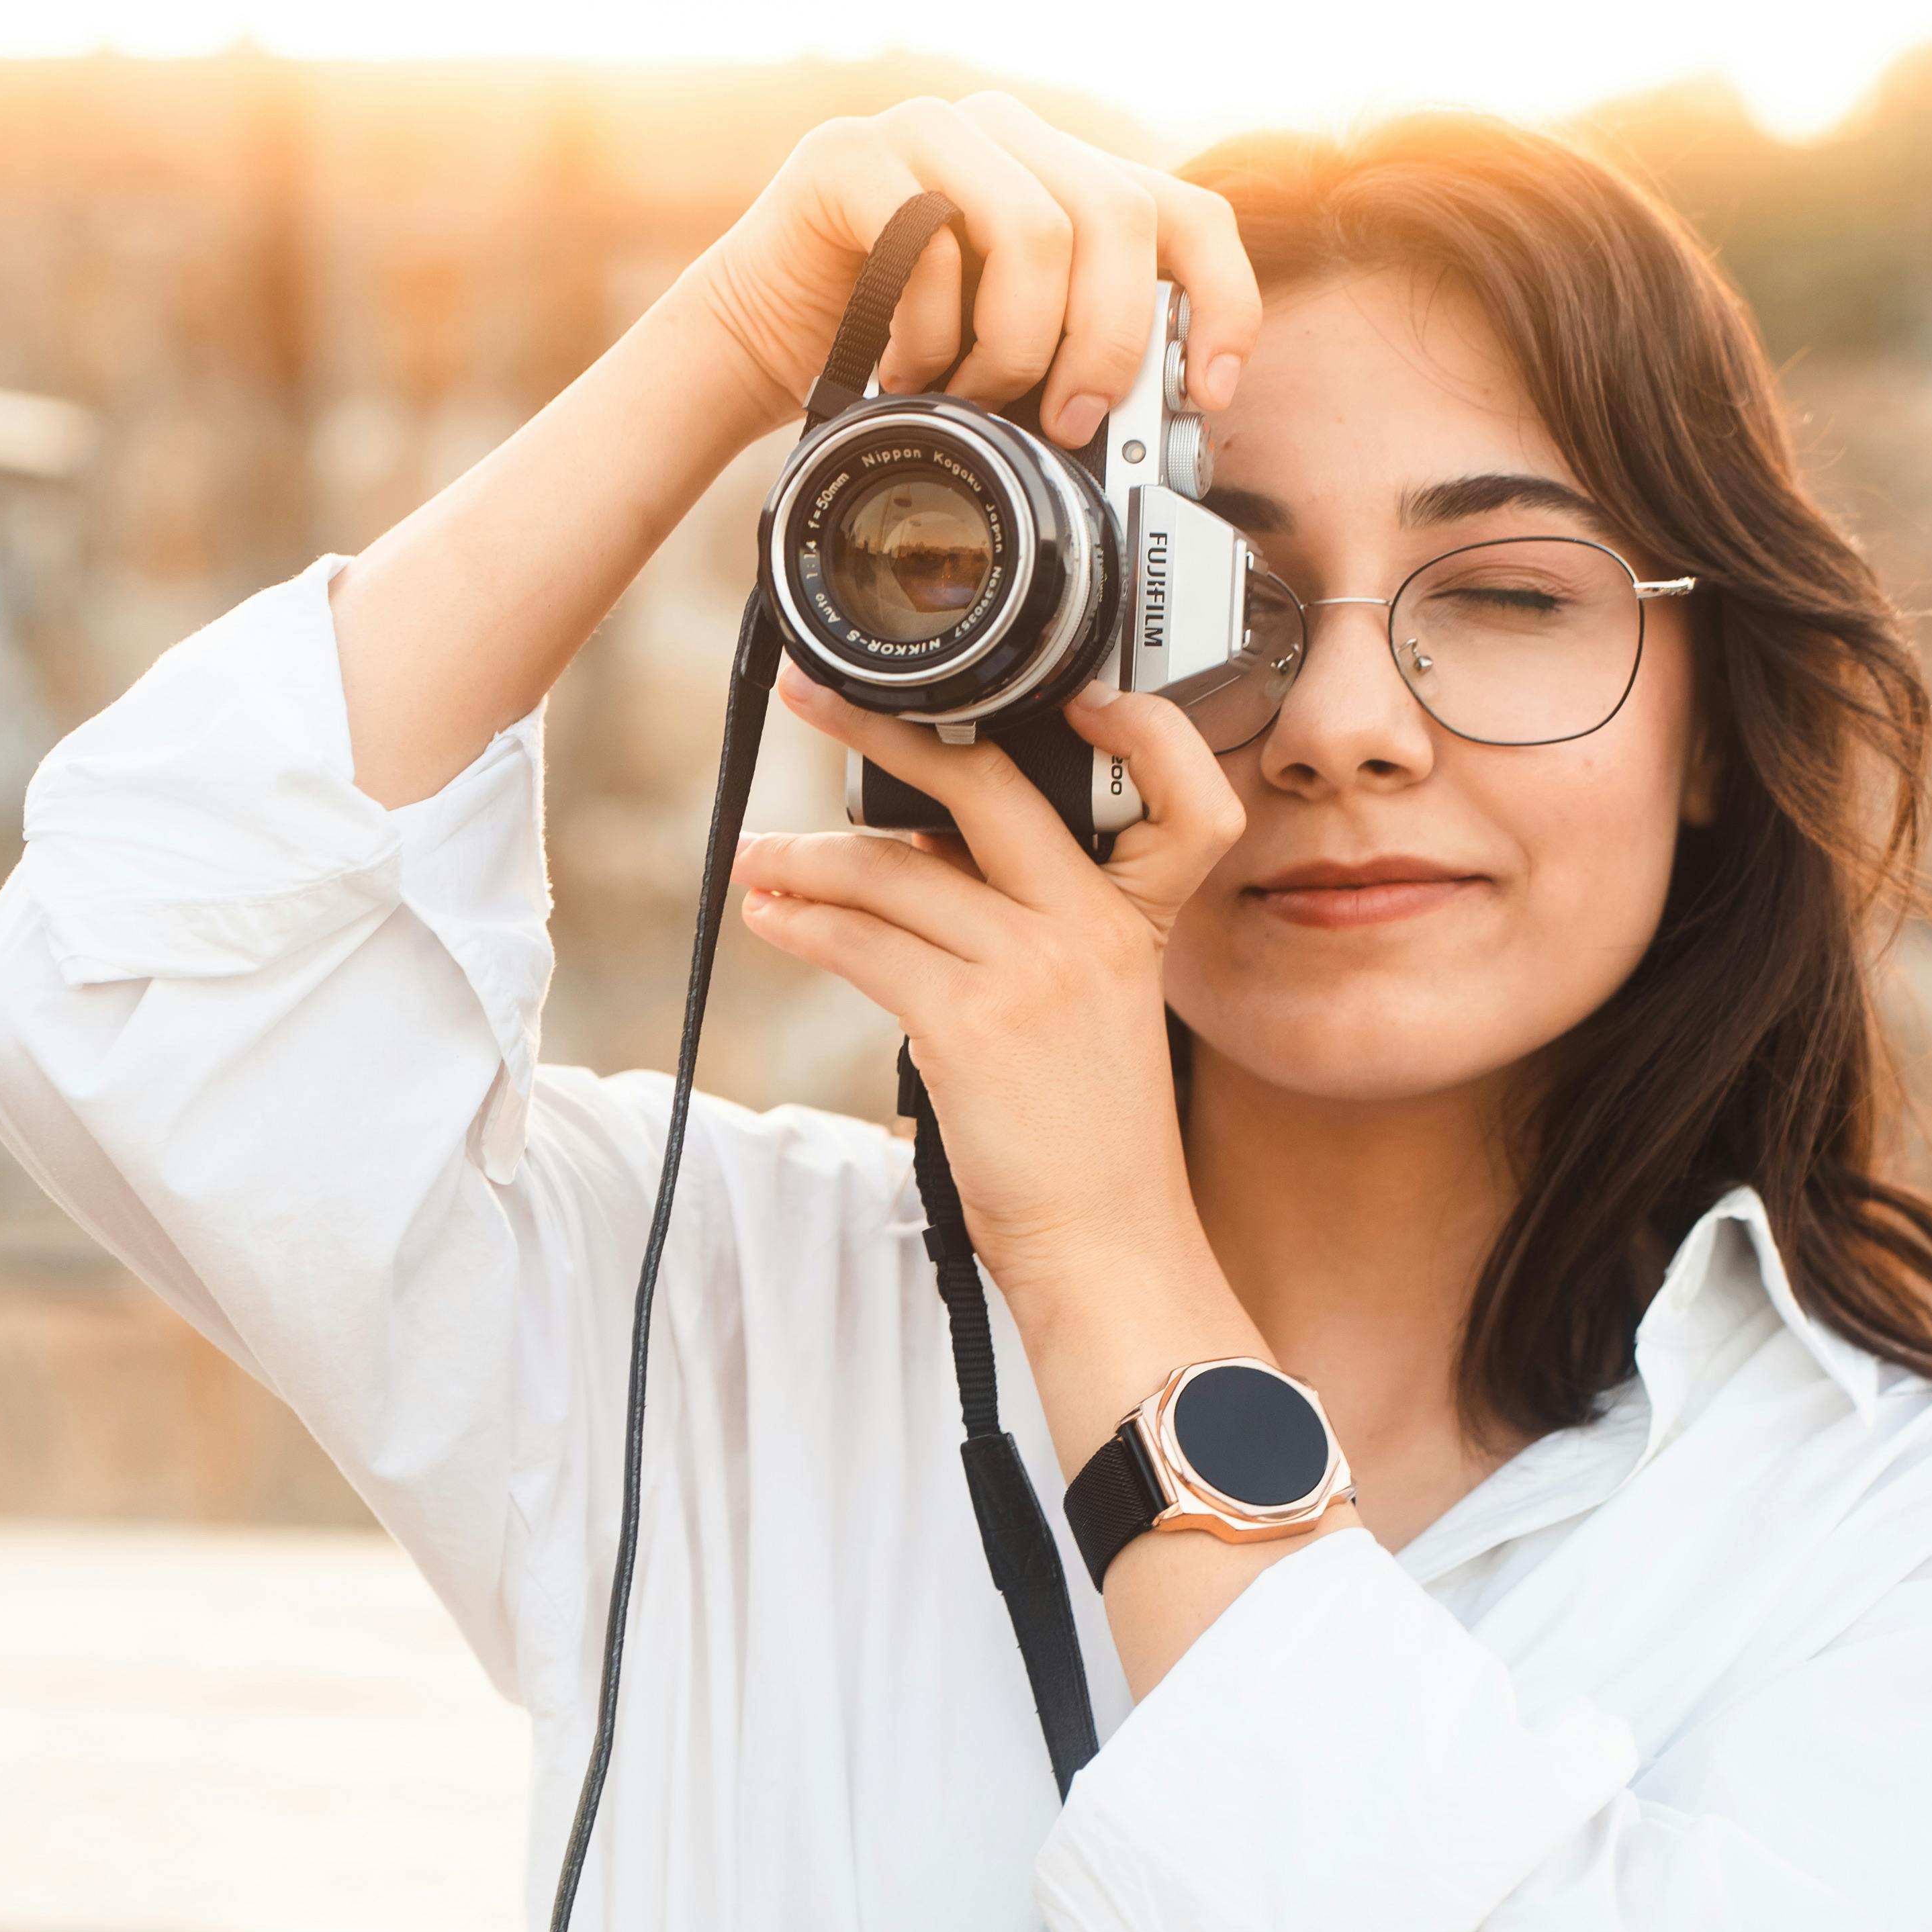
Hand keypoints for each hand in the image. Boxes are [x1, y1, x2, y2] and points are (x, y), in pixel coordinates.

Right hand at [689, 89, 1261, 446]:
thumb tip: (1179, 413)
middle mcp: (1010, 132)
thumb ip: (1090, 346)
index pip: (1189, 213)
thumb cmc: (899, 349)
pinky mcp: (852, 154)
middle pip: (1120, 219)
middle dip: (1106, 343)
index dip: (1222, 304)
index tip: (1207, 393)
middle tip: (1069, 422)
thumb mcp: (1019, 348)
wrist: (760, 341)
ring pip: (1036, 231)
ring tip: (973, 396)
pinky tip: (906, 370)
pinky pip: (930, 243)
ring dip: (1013, 346)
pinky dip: (930, 334)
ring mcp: (931, 130)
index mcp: (1068, 173)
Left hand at [740, 665, 1247, 1305]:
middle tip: (809, 695)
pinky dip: (804, 923)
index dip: (1135, 725)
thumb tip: (914, 860)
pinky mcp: (971, 1021)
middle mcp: (1093, 927)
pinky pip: (864, 944)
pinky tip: (771, 917)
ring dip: (806, 859)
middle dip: (882, 731)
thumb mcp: (1094, 1012)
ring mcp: (1034, 968)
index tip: (1050, 690)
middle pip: (985, 790)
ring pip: (896, 872)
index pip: (1175, 792)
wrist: (1105, 1241)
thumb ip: (1032, 927)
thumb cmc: (1088, 1139)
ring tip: (756, 860)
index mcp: (1137, 919)